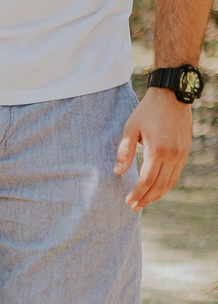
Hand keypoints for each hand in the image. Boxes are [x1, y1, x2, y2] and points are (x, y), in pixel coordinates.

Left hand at [115, 89, 193, 208]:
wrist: (172, 96)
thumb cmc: (148, 111)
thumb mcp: (131, 128)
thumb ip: (125, 151)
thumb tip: (118, 172)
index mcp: (158, 150)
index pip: (147, 180)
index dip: (137, 193)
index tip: (128, 201)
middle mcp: (173, 155)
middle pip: (160, 185)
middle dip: (147, 198)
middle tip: (135, 207)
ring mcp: (182, 153)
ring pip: (171, 182)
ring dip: (158, 194)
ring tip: (145, 201)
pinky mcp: (185, 150)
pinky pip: (177, 173)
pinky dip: (167, 184)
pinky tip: (157, 188)